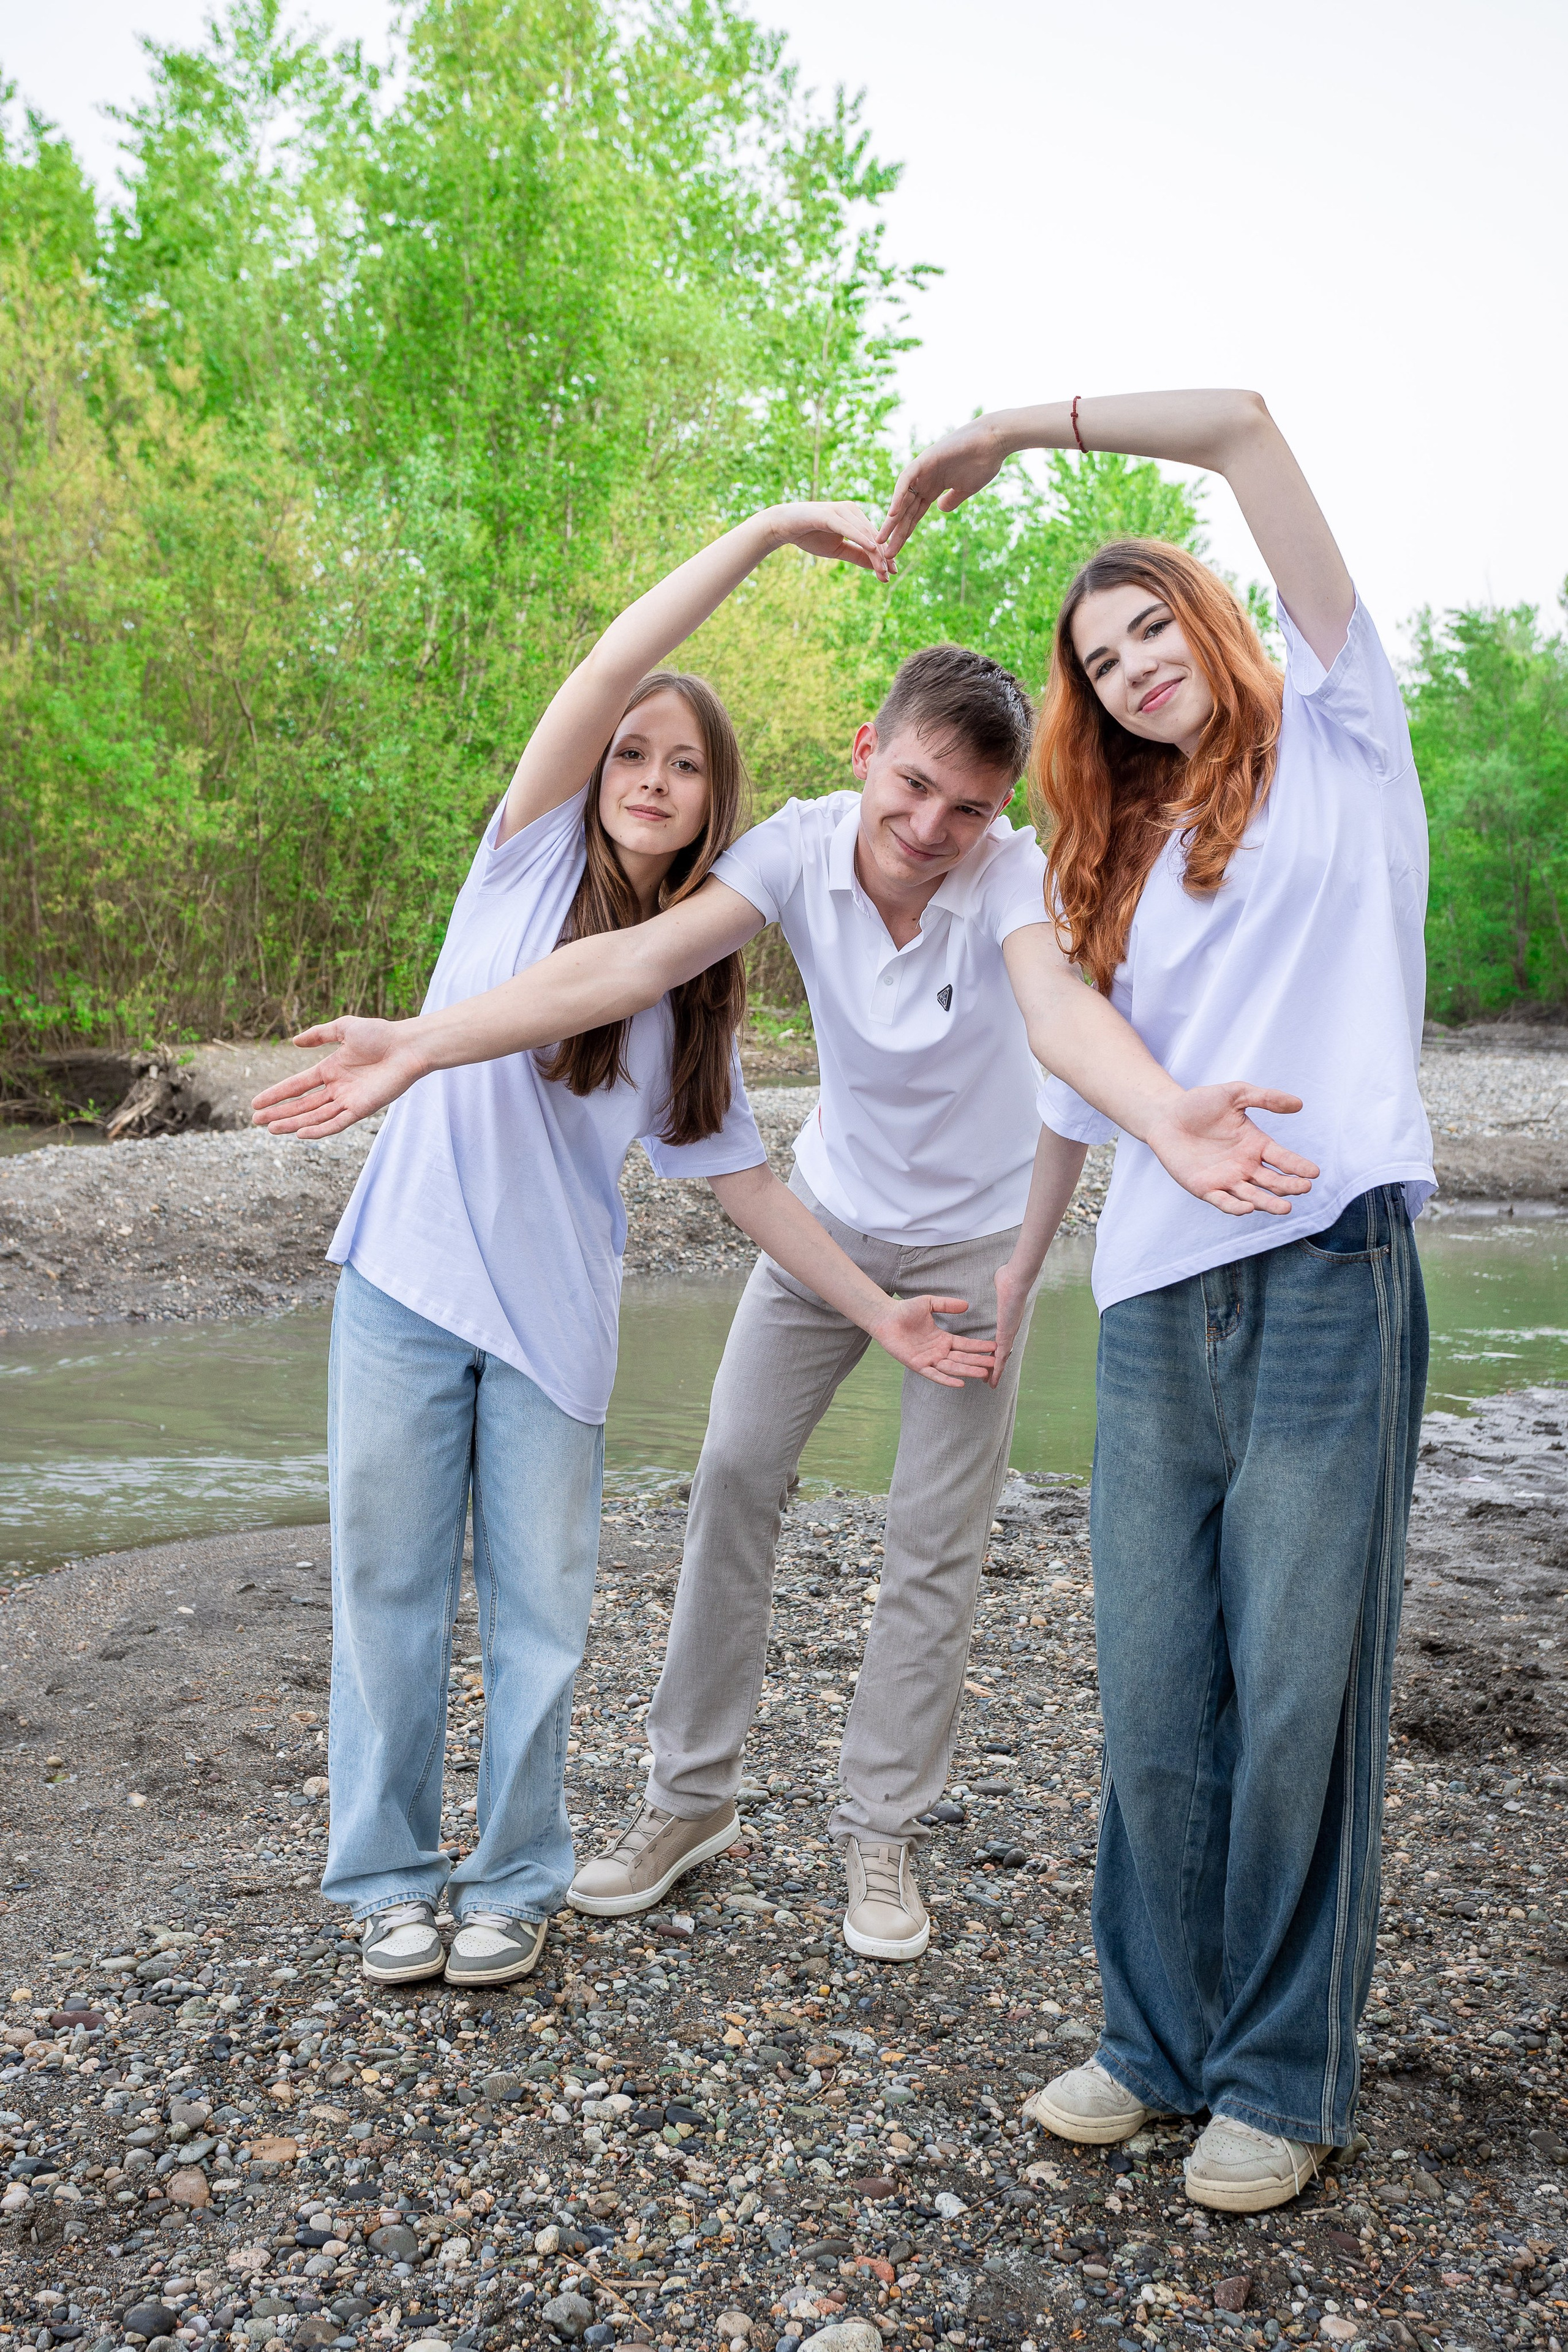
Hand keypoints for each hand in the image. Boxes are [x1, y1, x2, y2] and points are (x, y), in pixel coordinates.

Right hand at [250, 1017, 428, 1138]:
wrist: (407, 1046)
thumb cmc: (381, 1034)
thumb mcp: (344, 1028)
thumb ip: (319, 1035)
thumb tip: (294, 1041)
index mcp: (330, 1070)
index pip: (297, 1086)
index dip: (277, 1094)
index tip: (256, 1103)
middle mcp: (337, 1088)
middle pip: (302, 1105)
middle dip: (279, 1113)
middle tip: (256, 1121)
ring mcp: (348, 1100)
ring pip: (315, 1116)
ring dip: (293, 1123)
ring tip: (271, 1129)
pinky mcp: (362, 1109)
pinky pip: (337, 1123)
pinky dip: (319, 1129)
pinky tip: (301, 1133)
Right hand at [767, 500, 892, 581]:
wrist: (784, 526)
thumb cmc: (810, 535)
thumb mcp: (838, 550)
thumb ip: (857, 555)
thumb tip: (877, 566)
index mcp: (855, 517)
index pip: (874, 538)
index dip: (883, 556)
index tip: (891, 573)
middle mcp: (851, 510)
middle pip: (872, 535)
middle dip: (882, 556)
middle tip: (890, 574)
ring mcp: (841, 510)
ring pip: (864, 533)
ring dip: (874, 552)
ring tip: (882, 569)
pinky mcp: (830, 514)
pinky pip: (849, 528)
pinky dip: (861, 538)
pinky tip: (871, 548)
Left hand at [868, 1293, 997, 1388]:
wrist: (885, 1317)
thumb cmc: (905, 1310)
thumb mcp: (930, 1303)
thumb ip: (947, 1305)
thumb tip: (966, 1305)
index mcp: (943, 1339)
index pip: (966, 1345)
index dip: (980, 1347)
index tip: (995, 1347)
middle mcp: (938, 1351)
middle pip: (963, 1358)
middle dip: (979, 1362)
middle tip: (996, 1365)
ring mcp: (929, 1359)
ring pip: (952, 1367)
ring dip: (968, 1371)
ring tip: (983, 1374)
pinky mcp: (917, 1365)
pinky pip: (934, 1374)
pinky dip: (946, 1379)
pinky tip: (960, 1383)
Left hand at [878, 417, 1009, 560]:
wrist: (994, 441)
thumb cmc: (984, 463)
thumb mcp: (966, 489)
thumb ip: (952, 499)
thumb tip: (941, 509)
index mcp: (933, 488)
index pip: (914, 515)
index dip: (905, 533)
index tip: (896, 552)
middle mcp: (924, 480)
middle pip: (905, 511)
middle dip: (895, 532)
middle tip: (884, 554)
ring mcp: (923, 470)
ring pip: (902, 498)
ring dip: (892, 519)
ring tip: (881, 539)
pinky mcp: (925, 459)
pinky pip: (907, 479)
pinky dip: (899, 496)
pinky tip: (892, 514)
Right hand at [988, 1256, 1034, 1388]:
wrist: (1016, 1278)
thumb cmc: (1009, 1277)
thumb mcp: (1001, 1283)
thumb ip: (1001, 1285)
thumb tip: (1001, 1277)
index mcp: (1008, 1320)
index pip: (1001, 1340)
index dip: (996, 1350)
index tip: (991, 1358)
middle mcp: (1010, 1330)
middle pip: (1003, 1353)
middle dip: (996, 1365)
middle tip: (990, 1377)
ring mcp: (1009, 1334)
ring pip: (1002, 1359)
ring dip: (996, 1372)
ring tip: (990, 1384)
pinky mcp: (1006, 1336)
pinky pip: (1000, 1357)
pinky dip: (997, 1370)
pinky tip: (992, 1380)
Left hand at [1143, 1084, 1318, 1215]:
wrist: (1165, 1115)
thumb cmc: (1200, 1103)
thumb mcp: (1235, 1094)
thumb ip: (1265, 1098)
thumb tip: (1299, 1104)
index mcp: (1256, 1145)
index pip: (1283, 1159)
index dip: (1298, 1166)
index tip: (1314, 1172)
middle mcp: (1245, 1165)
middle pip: (1273, 1181)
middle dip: (1289, 1186)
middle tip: (1305, 1188)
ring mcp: (1226, 1179)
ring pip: (1253, 1195)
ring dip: (1269, 1203)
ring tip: (1285, 1208)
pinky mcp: (1205, 1188)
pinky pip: (1223, 1201)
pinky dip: (1235, 1207)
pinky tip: (1248, 1208)